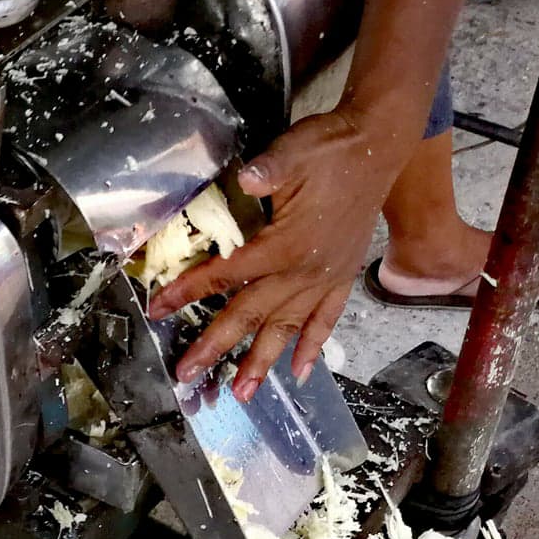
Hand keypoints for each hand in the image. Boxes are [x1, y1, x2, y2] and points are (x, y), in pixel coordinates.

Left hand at [147, 109, 407, 399]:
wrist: (380, 145)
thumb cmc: (330, 148)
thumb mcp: (294, 152)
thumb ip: (268, 171)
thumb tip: (247, 178)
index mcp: (286, 245)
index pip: (227, 274)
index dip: (189, 291)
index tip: (158, 308)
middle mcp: (305, 271)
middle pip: (251, 314)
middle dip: (216, 346)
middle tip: (188, 374)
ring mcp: (326, 277)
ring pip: (287, 327)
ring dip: (262, 361)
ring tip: (242, 393)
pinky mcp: (343, 275)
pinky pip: (326, 319)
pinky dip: (312, 346)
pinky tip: (300, 373)